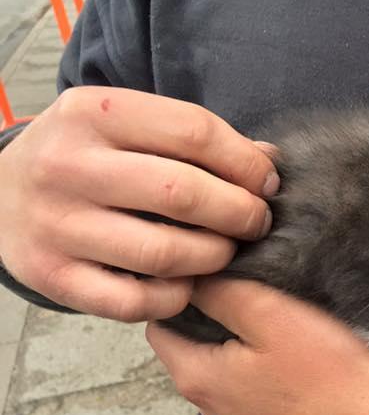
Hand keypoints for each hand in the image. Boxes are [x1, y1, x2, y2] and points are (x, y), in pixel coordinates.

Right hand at [0, 86, 276, 320]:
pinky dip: (174, 297)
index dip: (247, 163)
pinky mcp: (52, 276)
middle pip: (183, 193)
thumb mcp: (126, 126)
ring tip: (224, 251)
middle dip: (240, 213)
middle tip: (256, 223)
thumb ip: (193, 139)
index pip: (195, 132)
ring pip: (163, 253)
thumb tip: (270, 162)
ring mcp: (56, 224)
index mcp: (94, 113)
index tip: (267, 183)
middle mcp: (67, 165)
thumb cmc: (87, 158)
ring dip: (213, 257)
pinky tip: (185, 283)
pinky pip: (135, 301)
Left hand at [145, 278, 368, 414]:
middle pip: (188, 342)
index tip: (211, 263)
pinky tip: (287, 337)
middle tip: (244, 275)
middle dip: (208, 307)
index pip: (157, 321)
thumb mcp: (270, 315)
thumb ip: (220, 292)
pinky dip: (256, 354)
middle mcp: (206, 404)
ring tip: (269, 301)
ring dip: (235, 331)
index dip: (178, 288)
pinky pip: (246, 377)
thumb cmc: (327, 369)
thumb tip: (187, 275)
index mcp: (195, 377)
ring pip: (219, 359)